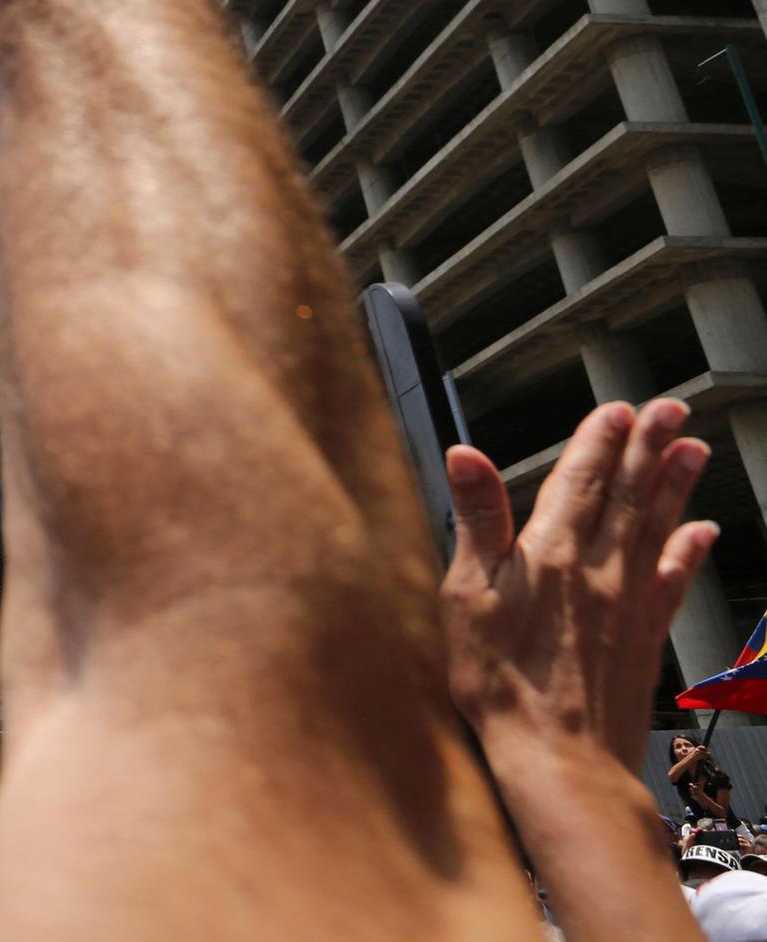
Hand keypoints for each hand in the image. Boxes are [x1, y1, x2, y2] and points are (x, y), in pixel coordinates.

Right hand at [442, 399, 715, 771]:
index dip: (599, 441)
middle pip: (628, 494)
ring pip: (658, 527)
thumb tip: (465, 456)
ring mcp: (629, 602)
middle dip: (648, 447)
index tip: (617, 410)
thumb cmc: (503, 683)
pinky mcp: (644, 637)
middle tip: (671, 410)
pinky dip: (689, 551)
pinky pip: (674, 581)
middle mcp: (599, 569)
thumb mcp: (468, 595)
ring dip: (676, 484)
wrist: (560, 757)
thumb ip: (475, 520)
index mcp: (550, 552)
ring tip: (694, 448)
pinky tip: (702, 531)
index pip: (580, 480)